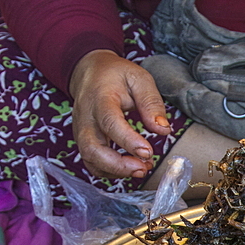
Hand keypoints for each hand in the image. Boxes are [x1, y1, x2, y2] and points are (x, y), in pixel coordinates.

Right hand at [69, 50, 170, 178]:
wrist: (90, 72)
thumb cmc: (115, 75)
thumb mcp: (139, 78)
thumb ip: (151, 103)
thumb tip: (164, 130)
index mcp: (100, 98)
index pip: (110, 122)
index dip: (128, 140)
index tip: (147, 152)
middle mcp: (85, 118)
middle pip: (92, 148)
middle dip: (117, 164)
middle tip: (143, 168)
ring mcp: (81, 131)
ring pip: (90, 159)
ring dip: (115, 170)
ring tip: (141, 169)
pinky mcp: (83, 140)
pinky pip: (91, 162)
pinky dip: (109, 171)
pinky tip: (129, 168)